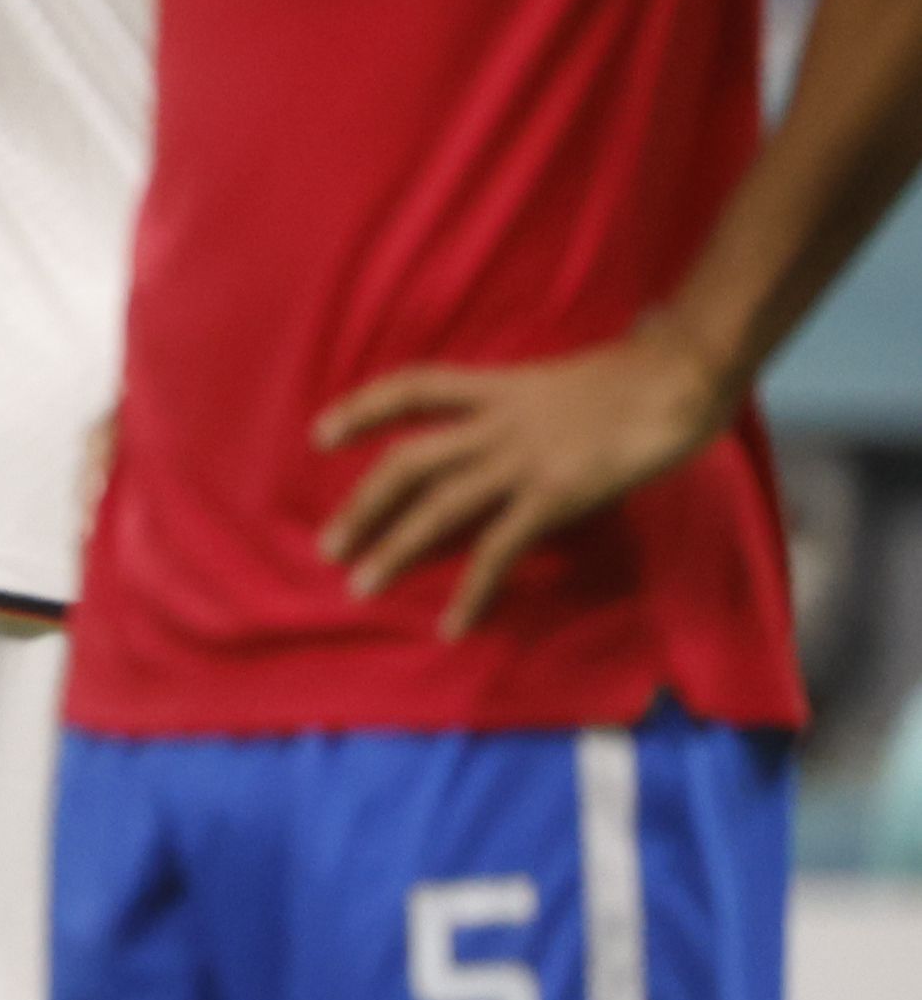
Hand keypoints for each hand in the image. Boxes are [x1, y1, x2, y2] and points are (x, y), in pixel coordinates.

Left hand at [311, 318, 732, 638]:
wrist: (680, 375)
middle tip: (326, 545)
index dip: (362, 408)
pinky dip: (472, 590)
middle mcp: (497, 422)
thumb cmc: (638, 375)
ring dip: (396, 549)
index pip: (411, 387)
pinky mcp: (554, 495)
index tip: (320, 433)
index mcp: (498, 386)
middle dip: (363, 505)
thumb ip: (534, 401)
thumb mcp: (567, 379)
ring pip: (438, 506)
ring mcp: (522, 460)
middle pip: (408, 461)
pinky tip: (452, 624)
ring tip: (359, 585)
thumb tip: (528, 414)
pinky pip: (499, 548)